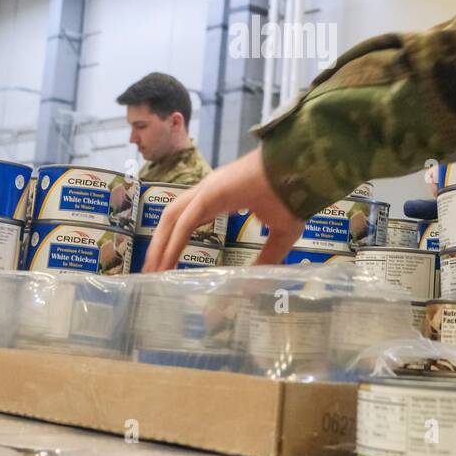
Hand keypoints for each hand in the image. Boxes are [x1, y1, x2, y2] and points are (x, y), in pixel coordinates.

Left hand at [143, 148, 304, 270]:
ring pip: (172, 217)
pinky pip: (186, 221)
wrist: (304, 174)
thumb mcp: (280, 235)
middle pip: (173, 218)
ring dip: (159, 243)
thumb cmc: (294, 198)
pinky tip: (167, 261)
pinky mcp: (211, 193)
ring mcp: (208, 190)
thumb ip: (267, 256)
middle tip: (151, 271)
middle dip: (159, 243)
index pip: (188, 219)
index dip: (174, 240)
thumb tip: (255, 281)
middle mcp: (209, 192)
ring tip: (153, 270)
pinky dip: (173, 242)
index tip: (167, 264)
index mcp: (221, 197)